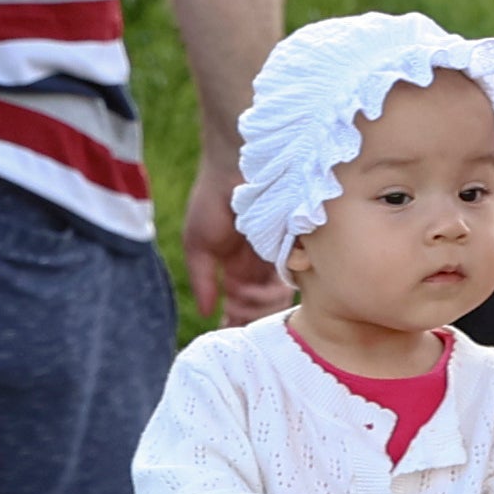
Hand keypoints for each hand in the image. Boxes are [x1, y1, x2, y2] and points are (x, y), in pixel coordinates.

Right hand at [184, 133, 282, 322]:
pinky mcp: (294, 253)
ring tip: (240, 294)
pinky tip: (256, 285)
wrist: (237, 169)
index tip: (226, 324)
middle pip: (262, 307)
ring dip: (255, 305)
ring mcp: (279, 260)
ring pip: (275, 302)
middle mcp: (262, 266)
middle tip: (232, 307)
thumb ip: (202, 280)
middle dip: (245, 313)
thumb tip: (207, 312)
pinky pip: (287, 287)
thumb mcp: (199, 245)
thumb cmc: (213, 201)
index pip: (244, 302)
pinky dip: (268, 294)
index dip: (236, 317)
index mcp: (240, 265)